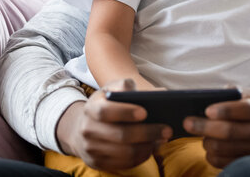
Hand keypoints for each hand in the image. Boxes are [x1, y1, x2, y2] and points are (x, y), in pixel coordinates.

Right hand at [56, 78, 171, 170]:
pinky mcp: (97, 163)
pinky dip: (141, 156)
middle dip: (147, 133)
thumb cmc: (105, 104)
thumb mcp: (110, 90)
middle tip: (167, 129)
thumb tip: (154, 92)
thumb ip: (126, 86)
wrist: (82, 127)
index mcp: (91, 108)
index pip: (105, 111)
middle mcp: (88, 130)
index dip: (125, 112)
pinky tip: (151, 147)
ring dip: (147, 146)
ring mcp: (91, 149)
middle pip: (120, 135)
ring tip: (162, 139)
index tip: (145, 113)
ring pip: (125, 152)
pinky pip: (124, 163)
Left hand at [183, 93, 249, 168]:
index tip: (207, 110)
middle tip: (187, 122)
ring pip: (223, 149)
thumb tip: (217, 92)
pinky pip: (223, 163)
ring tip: (201, 134)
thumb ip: (237, 92)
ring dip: (206, 141)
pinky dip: (211, 155)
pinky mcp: (249, 166)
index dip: (225, 110)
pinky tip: (209, 146)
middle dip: (204, 127)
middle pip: (230, 133)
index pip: (245, 110)